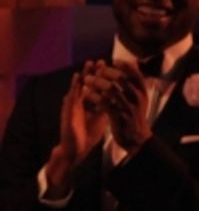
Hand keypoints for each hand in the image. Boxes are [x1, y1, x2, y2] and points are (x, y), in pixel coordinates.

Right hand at [44, 66, 108, 197]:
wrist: (77, 150)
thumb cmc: (87, 135)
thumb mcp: (101, 119)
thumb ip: (108, 108)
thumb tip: (119, 99)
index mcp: (89, 105)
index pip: (97, 88)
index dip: (103, 79)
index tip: (112, 68)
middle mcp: (81, 103)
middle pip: (88, 85)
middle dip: (94, 73)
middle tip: (101, 60)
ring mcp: (73, 106)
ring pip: (79, 87)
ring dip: (84, 76)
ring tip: (89, 64)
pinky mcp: (67, 111)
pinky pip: (71, 97)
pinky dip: (75, 87)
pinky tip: (78, 79)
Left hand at [82, 61, 151, 155]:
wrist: (137, 139)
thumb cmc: (135, 116)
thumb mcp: (139, 98)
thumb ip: (135, 82)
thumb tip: (132, 62)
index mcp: (143, 92)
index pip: (135, 73)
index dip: (124, 65)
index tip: (114, 61)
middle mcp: (137, 98)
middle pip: (121, 79)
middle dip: (106, 72)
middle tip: (96, 71)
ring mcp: (129, 108)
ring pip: (111, 89)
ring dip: (97, 83)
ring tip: (87, 81)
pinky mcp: (119, 117)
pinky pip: (104, 103)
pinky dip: (95, 97)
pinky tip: (88, 94)